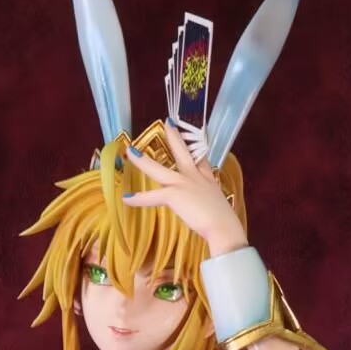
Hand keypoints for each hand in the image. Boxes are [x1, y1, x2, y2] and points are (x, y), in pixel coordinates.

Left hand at [123, 122, 248, 258]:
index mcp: (206, 179)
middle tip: (168, 122)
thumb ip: (211, 204)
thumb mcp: (220, 207)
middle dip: (174, 136)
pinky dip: (138, 198)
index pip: (201, 160)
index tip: (193, 137)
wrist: (223, 227)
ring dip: (143, 161)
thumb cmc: (224, 223)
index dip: (195, 148)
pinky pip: (152, 196)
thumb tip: (214, 214)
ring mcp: (183, 184)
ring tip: (130, 152)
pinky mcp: (174, 195)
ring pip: (158, 169)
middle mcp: (194, 177)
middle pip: (182, 152)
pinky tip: (126, 198)